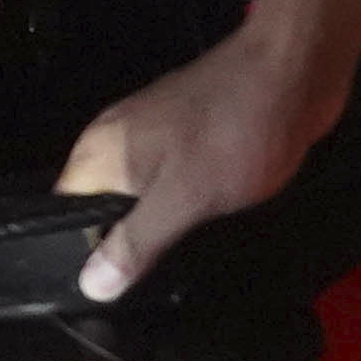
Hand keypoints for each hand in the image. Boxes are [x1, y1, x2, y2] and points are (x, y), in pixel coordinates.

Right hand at [52, 22, 340, 303]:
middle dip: (126, 243)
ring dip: (161, 223)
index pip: (66, 213)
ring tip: (186, 255)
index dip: (82, 254)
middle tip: (155, 280)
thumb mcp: (183, 199)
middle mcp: (118, 138)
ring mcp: (156, 133)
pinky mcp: (190, 133)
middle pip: (102, 205)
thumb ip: (135, 242)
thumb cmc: (235, 132)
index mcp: (101, 151)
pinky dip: (186, 202)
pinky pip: (173, 180)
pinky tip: (208, 222)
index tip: (110, 288)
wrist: (294, 72)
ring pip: (141, 194)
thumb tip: (90, 284)